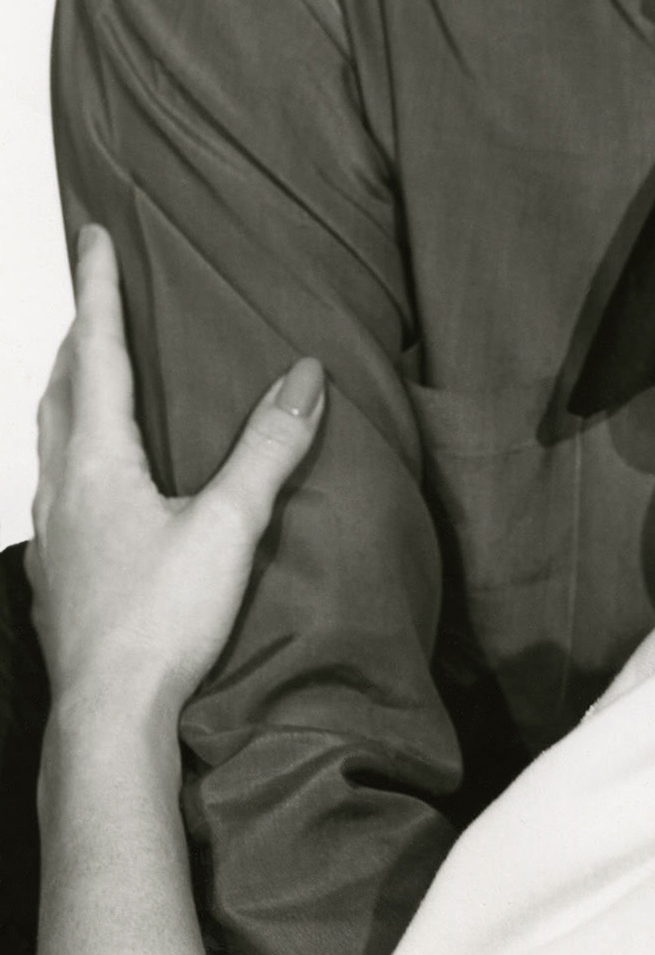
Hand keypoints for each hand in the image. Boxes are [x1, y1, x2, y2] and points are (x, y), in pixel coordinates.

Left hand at [28, 226, 326, 735]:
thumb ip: (268, 447)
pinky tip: (96, 474)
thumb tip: (304, 375)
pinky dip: (72, 446)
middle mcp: (61, 486)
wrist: (106, 719)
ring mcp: (51, 531)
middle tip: (98, 294)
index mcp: (96, 459)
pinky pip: (57, 480)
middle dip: (81, 333)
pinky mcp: (58, 570)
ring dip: (70, 389)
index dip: (99, 289)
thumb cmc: (160, 621)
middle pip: (60, 387)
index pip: (97, 351)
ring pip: (50, 435)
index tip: (93, 235)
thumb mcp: (229, 525)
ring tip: (94, 371)